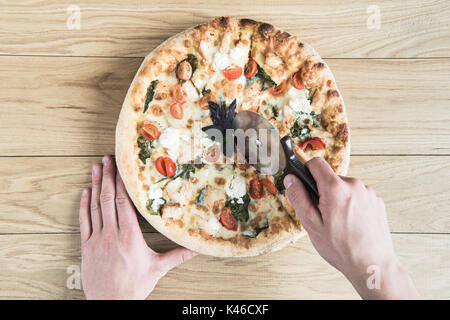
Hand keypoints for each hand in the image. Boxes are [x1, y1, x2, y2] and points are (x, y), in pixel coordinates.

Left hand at [79, 155, 196, 299]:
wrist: (110, 303)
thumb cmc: (133, 287)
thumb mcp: (158, 269)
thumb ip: (178, 255)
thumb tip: (197, 248)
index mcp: (129, 236)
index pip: (123, 201)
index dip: (120, 182)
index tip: (121, 167)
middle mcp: (111, 233)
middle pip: (108, 198)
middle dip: (106, 176)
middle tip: (106, 159)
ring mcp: (96, 239)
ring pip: (95, 206)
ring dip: (94, 185)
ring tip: (94, 168)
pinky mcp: (86, 246)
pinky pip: (84, 221)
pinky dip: (84, 205)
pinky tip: (85, 192)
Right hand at [284, 158, 418, 298]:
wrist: (372, 265)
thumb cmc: (341, 248)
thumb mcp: (311, 224)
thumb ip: (298, 197)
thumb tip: (291, 179)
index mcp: (336, 188)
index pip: (316, 163)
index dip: (306, 171)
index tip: (305, 184)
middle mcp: (354, 185)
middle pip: (330, 178)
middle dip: (323, 191)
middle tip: (323, 215)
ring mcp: (368, 192)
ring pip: (344, 187)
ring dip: (338, 198)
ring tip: (339, 223)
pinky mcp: (377, 201)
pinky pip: (357, 195)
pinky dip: (351, 205)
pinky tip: (351, 223)